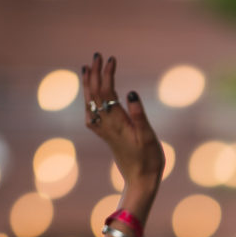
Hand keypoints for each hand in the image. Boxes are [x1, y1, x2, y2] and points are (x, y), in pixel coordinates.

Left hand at [82, 54, 164, 213]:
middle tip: (97, 55)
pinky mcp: (106, 135)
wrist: (140, 181)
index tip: (112, 59)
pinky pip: (91, 112)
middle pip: (95, 93)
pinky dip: (89, 99)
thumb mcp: (148, 137)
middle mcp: (106, 125)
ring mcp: (104, 130)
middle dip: (95, 73)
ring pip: (90, 102)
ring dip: (88, 84)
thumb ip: (139, 115)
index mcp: (116, 122)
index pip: (106, 91)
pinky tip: (89, 96)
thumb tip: (131, 92)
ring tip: (87, 68)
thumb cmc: (148, 160)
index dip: (107, 73)